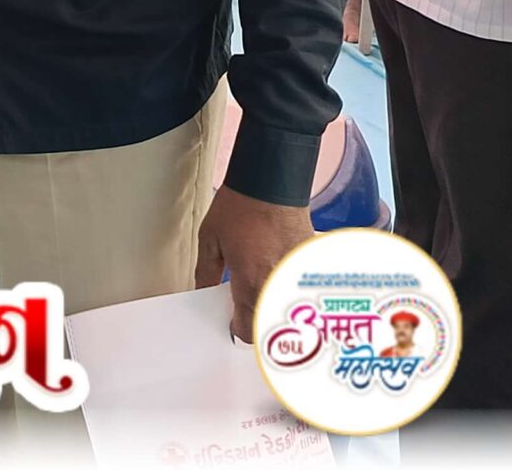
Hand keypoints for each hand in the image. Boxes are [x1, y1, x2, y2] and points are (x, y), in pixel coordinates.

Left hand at [195, 185, 315, 342]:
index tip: (234, 318)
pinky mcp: (309, 264)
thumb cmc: (241, 207)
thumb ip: (205, 271)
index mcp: (248, 284)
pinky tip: (281, 271)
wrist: (271, 181)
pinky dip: (291, 287)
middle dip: (257, 319)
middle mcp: (275, 286)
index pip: (247, 330)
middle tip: (248, 300)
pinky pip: (300, 288)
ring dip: (276, 305)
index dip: (238, 327)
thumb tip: (202, 291)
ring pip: (286, 309)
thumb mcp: (210, 238)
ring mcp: (295, 277)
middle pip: (269, 325)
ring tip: (266, 284)